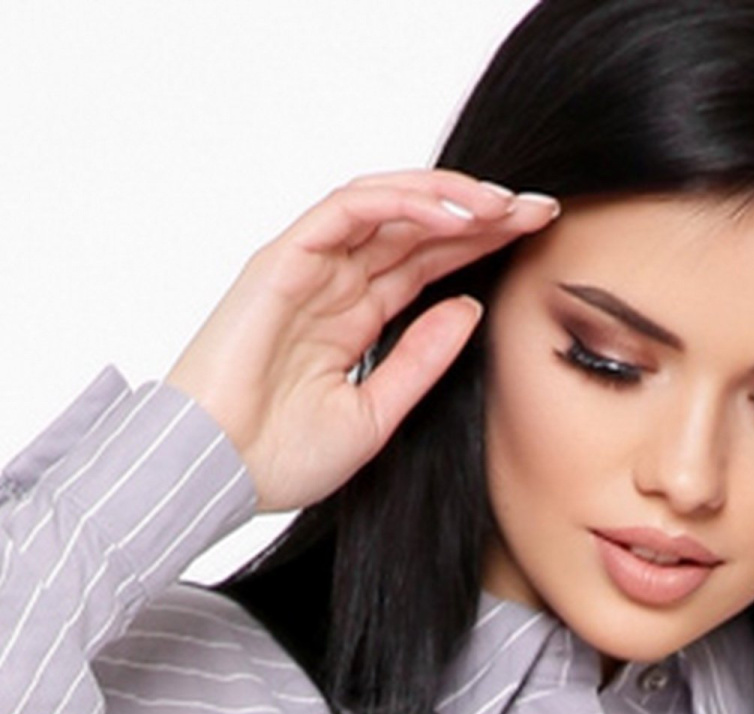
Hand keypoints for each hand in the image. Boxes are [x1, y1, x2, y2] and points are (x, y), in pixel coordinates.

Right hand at [164, 169, 559, 513]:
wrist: (214, 475)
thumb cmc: (276, 461)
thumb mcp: (375, 416)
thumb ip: (421, 361)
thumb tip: (471, 310)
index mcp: (352, 321)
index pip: (425, 264)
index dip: (479, 246)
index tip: (536, 240)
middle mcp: (332, 284)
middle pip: (416, 228)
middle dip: (480, 215)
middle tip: (539, 210)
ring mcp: (308, 266)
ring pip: (388, 205)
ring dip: (448, 199)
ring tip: (503, 207)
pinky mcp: (284, 257)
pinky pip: (350, 207)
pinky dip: (402, 202)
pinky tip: (451, 215)